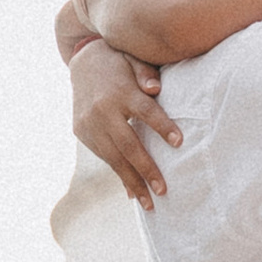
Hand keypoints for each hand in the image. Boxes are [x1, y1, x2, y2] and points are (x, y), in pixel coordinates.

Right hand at [69, 39, 181, 207]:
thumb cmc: (120, 61)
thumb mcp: (134, 58)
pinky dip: (119, 174)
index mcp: (120, 91)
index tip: (179, 142)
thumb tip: (155, 90)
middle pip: (128, 143)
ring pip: (113, 158)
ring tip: (149, 203)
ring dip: (132, 182)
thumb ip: (146, 73)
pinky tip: (132, 192)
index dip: (162, 126)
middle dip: (146, 169)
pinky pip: (104, 157)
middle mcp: (103, 110)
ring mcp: (89, 124)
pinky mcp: (81, 132)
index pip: (145, 111)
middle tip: (163, 190)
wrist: (82, 61)